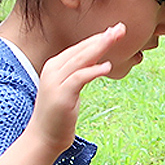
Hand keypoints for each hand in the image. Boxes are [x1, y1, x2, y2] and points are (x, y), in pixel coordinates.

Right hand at [28, 24, 123, 156]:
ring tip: (115, 38)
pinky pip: (79, 78)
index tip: (115, 30)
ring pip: (81, 59)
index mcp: (56, 66)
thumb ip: (80, 74)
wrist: (44, 136)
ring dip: (99, 47)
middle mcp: (54, 69)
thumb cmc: (59, 114)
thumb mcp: (71, 89)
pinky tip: (107, 67)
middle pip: (82, 49)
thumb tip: (98, 64)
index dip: (98, 38)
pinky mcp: (62, 94)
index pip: (80, 48)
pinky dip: (93, 71)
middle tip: (120, 28)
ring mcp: (56, 81)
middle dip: (102, 38)